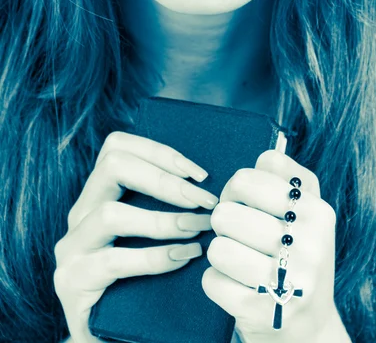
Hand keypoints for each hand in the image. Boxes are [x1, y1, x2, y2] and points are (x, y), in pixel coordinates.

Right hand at [53, 131, 218, 342]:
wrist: (111, 334)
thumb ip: (165, 205)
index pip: (117, 146)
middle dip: (164, 179)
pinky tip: (182, 259)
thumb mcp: (151, 233)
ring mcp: (71, 246)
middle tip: (204, 200)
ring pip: (110, 213)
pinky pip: (113, 261)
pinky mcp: (71, 280)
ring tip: (198, 230)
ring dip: (162, 219)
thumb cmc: (142, 278)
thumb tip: (209, 183)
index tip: (201, 173)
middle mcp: (80, 212)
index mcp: (98, 193)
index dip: (160, 152)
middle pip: (112, 165)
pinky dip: (153, 257)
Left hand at [201, 150, 348, 341]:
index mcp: (316, 211)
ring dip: (221, 253)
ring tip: (240, 260)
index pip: (248, 178)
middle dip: (224, 223)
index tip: (245, 202)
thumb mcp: (304, 212)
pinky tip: (239, 285)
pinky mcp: (263, 311)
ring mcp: (289, 281)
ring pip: (217, 248)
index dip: (235, 188)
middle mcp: (309, 245)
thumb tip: (262, 157)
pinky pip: (212, 281)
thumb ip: (285, 177)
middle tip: (239, 234)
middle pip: (225, 213)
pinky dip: (217, 283)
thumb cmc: (296, 254)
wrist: (308, 324)